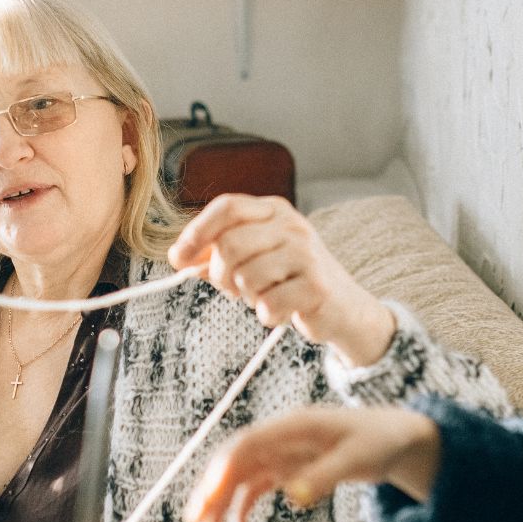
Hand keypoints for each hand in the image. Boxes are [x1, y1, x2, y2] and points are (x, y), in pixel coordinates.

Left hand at [168, 193, 396, 365]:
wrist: (344, 306)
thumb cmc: (291, 279)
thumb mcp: (256, 257)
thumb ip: (219, 253)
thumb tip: (180, 258)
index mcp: (275, 211)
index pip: (227, 207)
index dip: (197, 231)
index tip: (179, 258)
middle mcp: (293, 226)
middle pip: (230, 244)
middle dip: (221, 274)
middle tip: (232, 288)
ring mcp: (307, 255)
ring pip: (246, 277)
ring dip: (247, 296)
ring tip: (264, 296)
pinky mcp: (316, 288)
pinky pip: (267, 305)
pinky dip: (266, 315)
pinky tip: (281, 311)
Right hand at [189, 406, 441, 521]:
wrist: (397, 438)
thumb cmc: (380, 440)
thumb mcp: (358, 458)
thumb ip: (325, 476)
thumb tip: (292, 496)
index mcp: (295, 426)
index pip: (247, 443)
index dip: (223, 469)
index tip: (207, 498)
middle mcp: (281, 437)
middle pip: (235, 461)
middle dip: (212, 490)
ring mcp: (282, 454)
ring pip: (240, 477)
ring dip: (220, 503)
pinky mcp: (288, 469)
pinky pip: (256, 489)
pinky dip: (242, 510)